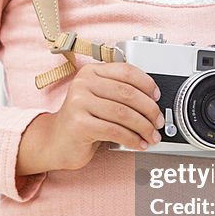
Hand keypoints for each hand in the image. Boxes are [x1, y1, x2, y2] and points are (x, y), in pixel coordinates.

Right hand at [17, 62, 162, 173]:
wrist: (56, 142)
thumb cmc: (82, 120)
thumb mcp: (99, 99)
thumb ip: (119, 93)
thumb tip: (153, 101)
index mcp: (90, 72)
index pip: (126, 71)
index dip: (147, 84)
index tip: (157, 97)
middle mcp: (83, 83)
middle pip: (128, 93)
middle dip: (149, 110)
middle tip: (158, 122)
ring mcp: (79, 103)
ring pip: (123, 113)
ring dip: (143, 127)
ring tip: (151, 136)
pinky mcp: (79, 124)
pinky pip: (114, 131)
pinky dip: (132, 139)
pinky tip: (138, 144)